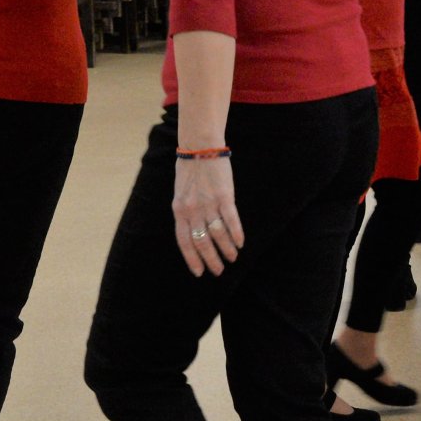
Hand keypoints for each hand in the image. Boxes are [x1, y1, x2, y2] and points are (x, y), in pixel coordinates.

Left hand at [173, 156, 244, 276]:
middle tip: (219, 270)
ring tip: (232, 258)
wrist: (200, 147)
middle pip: (202, 242)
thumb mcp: (180, 194)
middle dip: (211, 259)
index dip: (192, 259)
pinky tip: (240, 243)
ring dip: (226, 249)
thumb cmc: (190, 170)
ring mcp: (208, 204)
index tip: (199, 272)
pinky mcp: (224, 196)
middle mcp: (192, 210)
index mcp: (179, 210)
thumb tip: (195, 233)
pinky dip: (236, 234)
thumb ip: (185, 212)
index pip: (184, 242)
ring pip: (218, 235)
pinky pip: (231, 220)